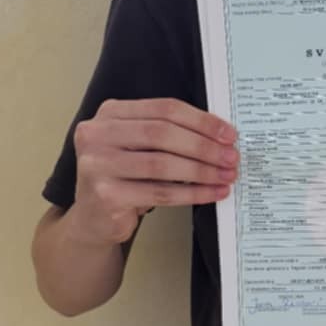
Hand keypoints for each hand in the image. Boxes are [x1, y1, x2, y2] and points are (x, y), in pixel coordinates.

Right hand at [68, 98, 238, 245]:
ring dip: (201, 171)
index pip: (164, 108)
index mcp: (110, 113)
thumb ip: (168, 133)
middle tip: (231, 157)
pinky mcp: (105, 195)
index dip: (200, 120)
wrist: (94, 217)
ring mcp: (97, 164)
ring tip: (225, 176)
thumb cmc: (125, 177)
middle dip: (203, 146)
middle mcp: (97, 134)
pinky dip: (191, 193)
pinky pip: (159, 193)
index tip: (228, 134)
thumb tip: (220, 136)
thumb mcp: (138, 145)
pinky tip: (211, 193)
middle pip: (162, 133)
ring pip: (162, 164)